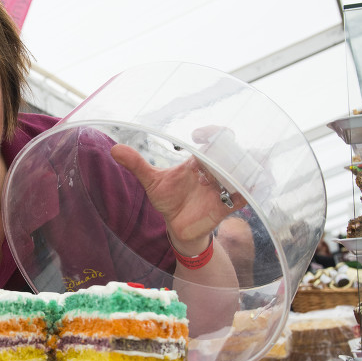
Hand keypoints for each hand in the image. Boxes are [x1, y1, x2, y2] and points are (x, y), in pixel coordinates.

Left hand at [111, 142, 245, 253]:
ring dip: (243, 166)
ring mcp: (223, 188)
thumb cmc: (169, 201)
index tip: (197, 135)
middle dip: (229, 149)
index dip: (212, 132)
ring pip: (243, 170)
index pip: (215, 138)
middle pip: (232, 152)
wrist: (177, 228)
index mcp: (200, 162)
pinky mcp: (227, 206)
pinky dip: (247, 190)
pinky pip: (245, 195)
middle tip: (215, 152)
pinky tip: (244, 187)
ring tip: (235, 166)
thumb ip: (137, 165)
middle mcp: (214, 171)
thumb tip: (114, 149)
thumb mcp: (152, 182)